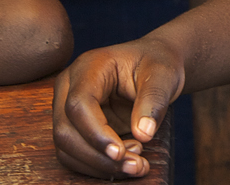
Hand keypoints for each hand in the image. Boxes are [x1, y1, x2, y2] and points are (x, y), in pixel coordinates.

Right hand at [52, 36, 181, 177]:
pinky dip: (98, 166)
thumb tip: (143, 133)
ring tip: (136, 164)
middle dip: (98, 156)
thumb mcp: (163, 76)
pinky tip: (125, 161)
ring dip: (99, 165)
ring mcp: (68, 107)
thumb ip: (153, 102)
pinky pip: (74, 154)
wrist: (154, 65)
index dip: (96, 133)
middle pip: (66, 130)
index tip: (120, 152)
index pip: (79, 104)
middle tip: (135, 164)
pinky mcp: (75, 126)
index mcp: (89, 67)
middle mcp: (70, 86)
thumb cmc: (156, 63)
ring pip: (66, 147)